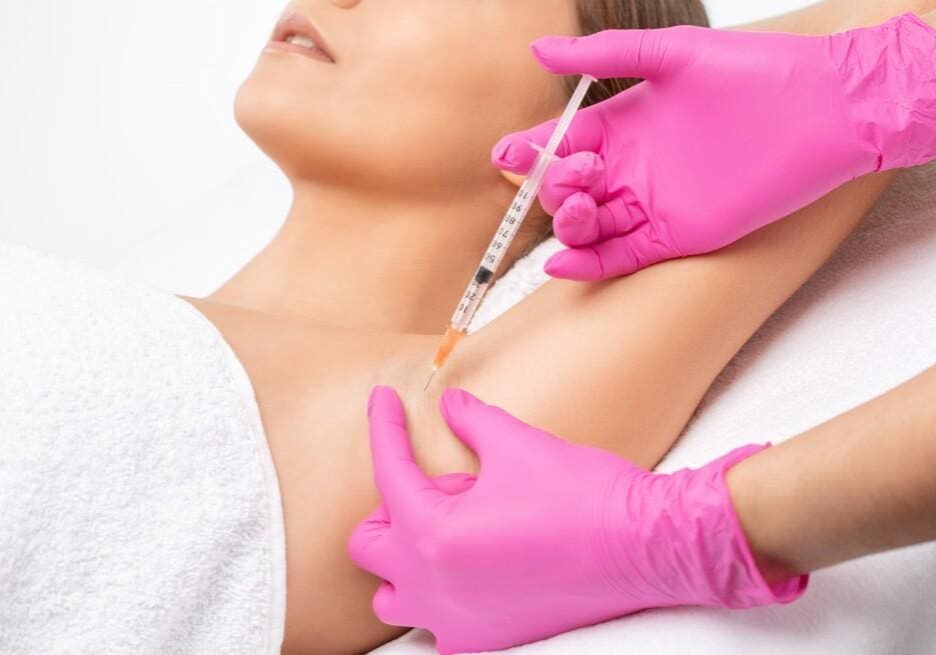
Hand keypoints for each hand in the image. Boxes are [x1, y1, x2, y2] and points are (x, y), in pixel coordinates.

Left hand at [348, 386, 806, 653]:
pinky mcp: (489, 640)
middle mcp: (435, 587)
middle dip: (388, 507)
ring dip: (405, 559)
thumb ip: (471, 420)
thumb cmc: (583, 495)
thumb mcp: (517, 444)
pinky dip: (440, 595)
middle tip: (433, 482)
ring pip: (394, 595)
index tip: (382, 399)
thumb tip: (450, 404)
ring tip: (448, 528)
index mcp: (434, 534)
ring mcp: (459, 620)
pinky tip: (474, 566)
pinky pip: (436, 626)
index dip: (385, 426)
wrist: (645, 547)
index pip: (389, 473)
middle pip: (368, 546)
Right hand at [493, 14, 935, 280]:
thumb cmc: (754, 72)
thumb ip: (604, 56)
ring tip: (577, 205)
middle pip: (567, 189)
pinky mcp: (674, 236)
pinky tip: (559, 262)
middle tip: (572, 172)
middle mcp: (631, 167)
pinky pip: (618, 257)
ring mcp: (650, 204)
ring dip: (567, 222)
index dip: (529, 151)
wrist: (823, 110)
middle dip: (553, 185)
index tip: (506, 155)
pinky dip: (586, 263)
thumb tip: (538, 51)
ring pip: (588, 226)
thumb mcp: (670, 55)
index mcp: (625, 124)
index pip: (561, 143)